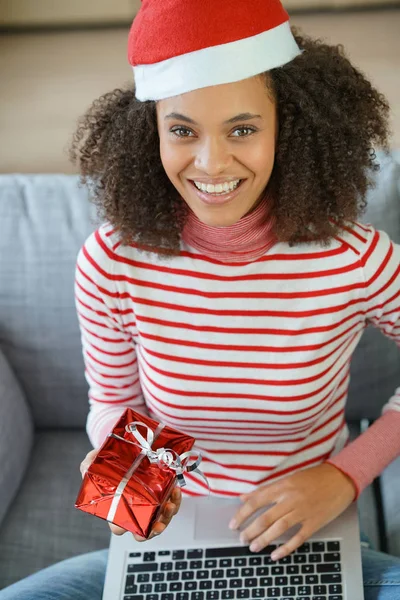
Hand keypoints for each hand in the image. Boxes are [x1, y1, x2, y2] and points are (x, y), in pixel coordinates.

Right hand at [80, 448, 181, 541]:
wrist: (131, 445)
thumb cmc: (110, 459)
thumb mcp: (95, 460)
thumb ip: (89, 464)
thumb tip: (86, 469)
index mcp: (116, 508)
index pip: (118, 527)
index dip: (123, 528)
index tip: (128, 520)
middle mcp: (134, 510)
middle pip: (143, 531)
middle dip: (151, 530)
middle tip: (157, 523)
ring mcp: (151, 504)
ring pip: (161, 520)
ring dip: (167, 517)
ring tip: (169, 505)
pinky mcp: (164, 496)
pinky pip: (172, 505)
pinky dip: (176, 500)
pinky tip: (174, 489)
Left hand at [229, 463, 355, 559]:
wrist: (340, 479)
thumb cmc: (313, 477)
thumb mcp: (288, 478)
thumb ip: (266, 490)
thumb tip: (244, 497)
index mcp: (282, 486)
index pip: (256, 502)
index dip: (242, 514)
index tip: (233, 524)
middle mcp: (290, 499)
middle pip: (265, 518)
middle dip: (250, 531)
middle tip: (242, 539)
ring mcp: (302, 512)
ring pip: (278, 529)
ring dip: (263, 540)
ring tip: (253, 547)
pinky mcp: (314, 523)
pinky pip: (297, 538)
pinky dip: (285, 548)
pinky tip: (275, 555)